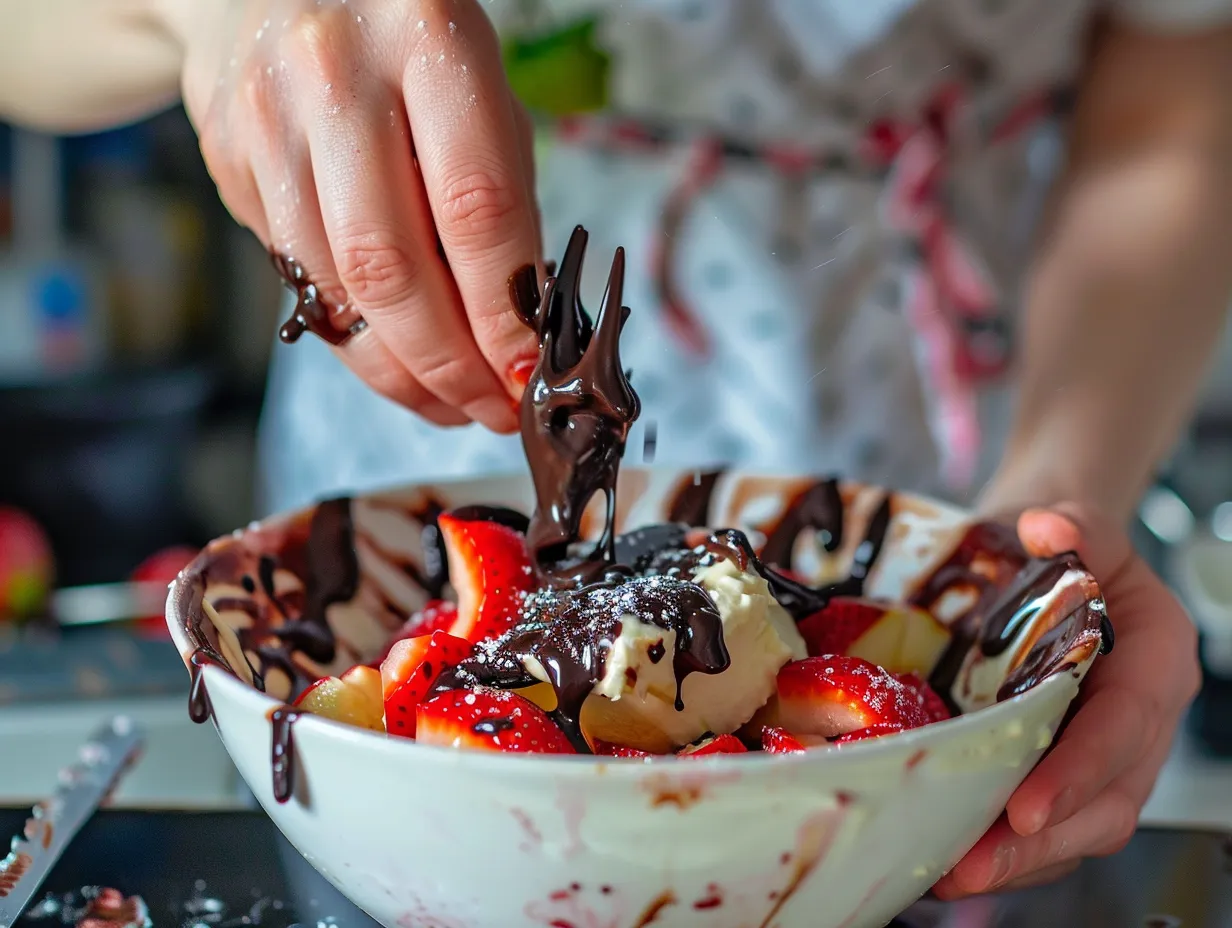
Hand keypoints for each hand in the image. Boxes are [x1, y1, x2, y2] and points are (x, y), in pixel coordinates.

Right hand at [173, 0, 540, 430]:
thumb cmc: (405, 45)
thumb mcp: (479, 91)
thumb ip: (502, 200)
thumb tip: (518, 333)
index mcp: (430, 39)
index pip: (475, 211)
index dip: (504, 314)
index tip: (528, 374)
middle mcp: (335, 74)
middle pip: (393, 268)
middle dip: (449, 364)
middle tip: (489, 410)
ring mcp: (266, 117)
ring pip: (336, 288)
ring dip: (400, 371)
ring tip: (449, 403)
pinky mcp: (226, 158)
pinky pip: (298, 277)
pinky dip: (354, 337)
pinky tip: (394, 357)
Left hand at [932, 502, 1200, 898]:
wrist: (1048, 555)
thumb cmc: (1063, 544)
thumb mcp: (1078, 524)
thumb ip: (1075, 525)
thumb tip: (1045, 525)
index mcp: (1156, 659)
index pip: (1127, 726)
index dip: (1080, 772)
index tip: (1025, 807)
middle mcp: (1140, 718)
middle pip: (1107, 800)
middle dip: (1039, 842)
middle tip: (971, 866)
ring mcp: (1104, 752)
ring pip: (1077, 826)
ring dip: (1016, 860)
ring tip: (949, 876)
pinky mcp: (1062, 767)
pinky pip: (1046, 824)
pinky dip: (1002, 848)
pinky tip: (945, 857)